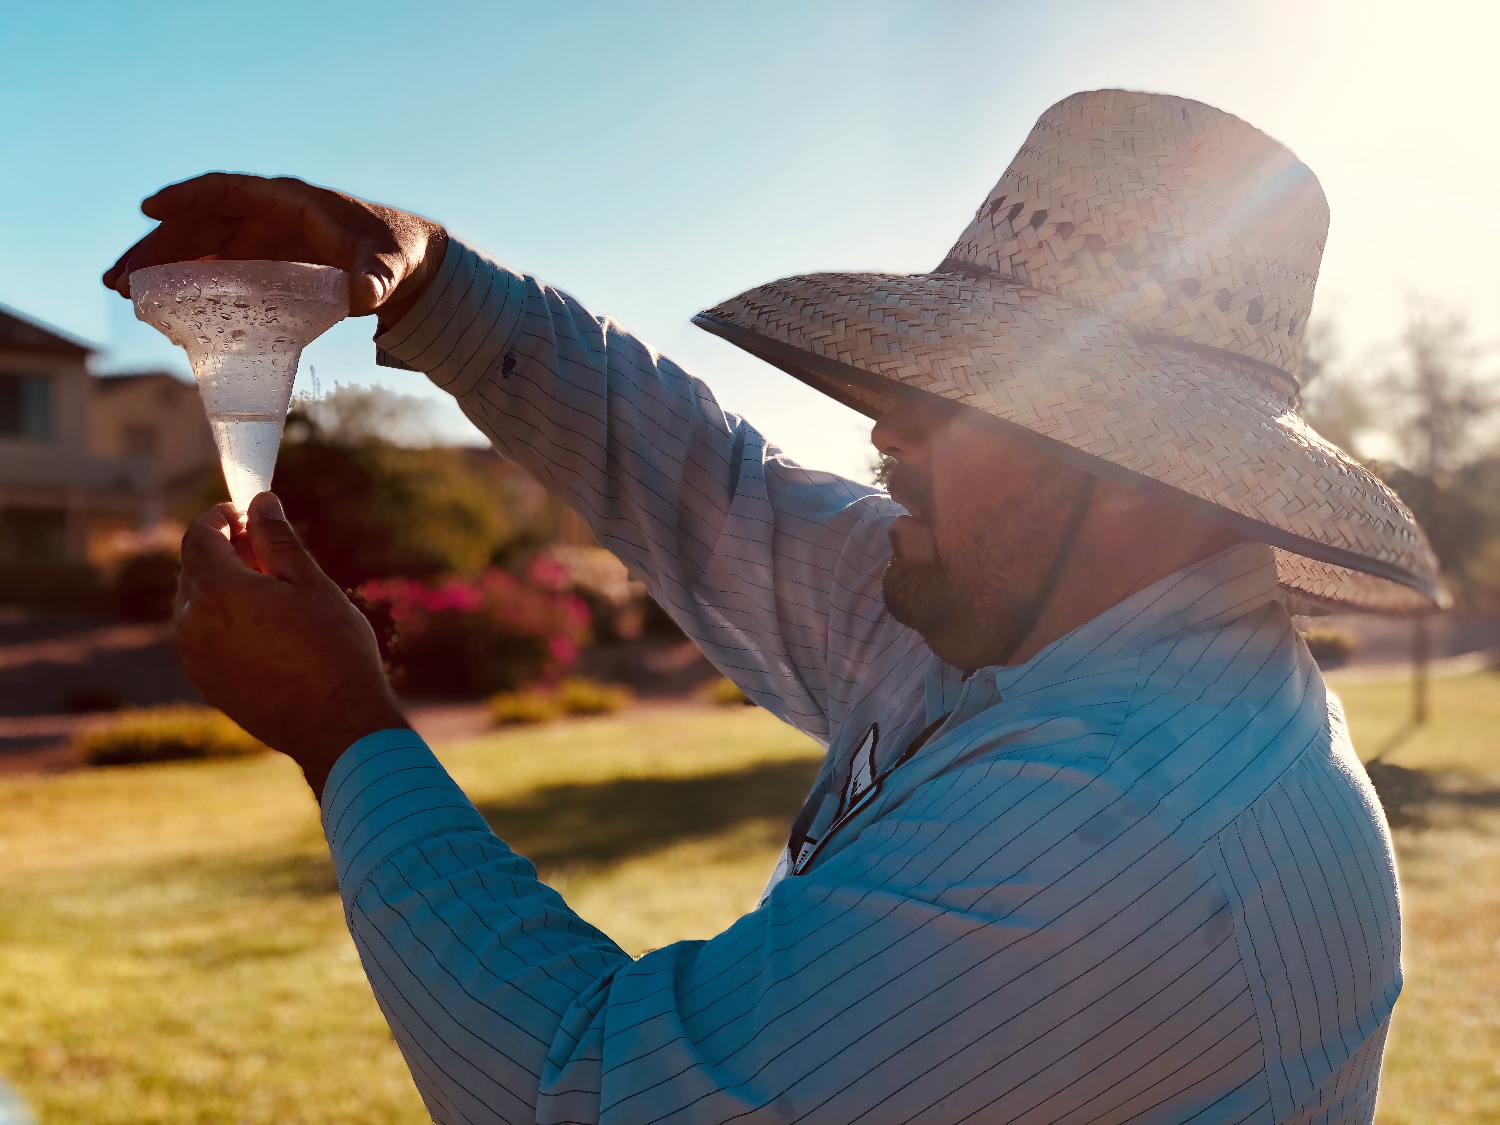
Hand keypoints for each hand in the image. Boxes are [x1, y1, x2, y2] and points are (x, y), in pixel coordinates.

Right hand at [102, 173, 446, 322]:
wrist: (407, 269)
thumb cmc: (395, 254)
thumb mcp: (388, 265)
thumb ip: (375, 277)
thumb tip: (365, 294)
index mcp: (289, 200)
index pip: (228, 190)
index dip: (188, 197)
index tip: (150, 208)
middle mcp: (267, 217)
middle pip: (200, 225)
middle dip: (158, 248)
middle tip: (119, 277)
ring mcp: (261, 243)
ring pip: (200, 251)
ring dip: (162, 269)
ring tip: (125, 294)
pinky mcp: (263, 269)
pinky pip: (217, 274)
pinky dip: (190, 289)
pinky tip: (165, 313)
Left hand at [175, 493, 408, 799]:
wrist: (336, 724)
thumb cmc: (332, 649)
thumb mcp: (310, 584)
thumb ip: (277, 540)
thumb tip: (261, 502)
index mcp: (217, 591)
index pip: (198, 537)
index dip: (219, 517)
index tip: (245, 511)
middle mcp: (192, 623)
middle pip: (193, 569)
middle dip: (222, 550)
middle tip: (264, 547)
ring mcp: (195, 657)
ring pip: (196, 605)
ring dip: (222, 587)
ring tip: (270, 591)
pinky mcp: (206, 683)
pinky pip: (203, 637)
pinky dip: (224, 621)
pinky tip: (266, 629)